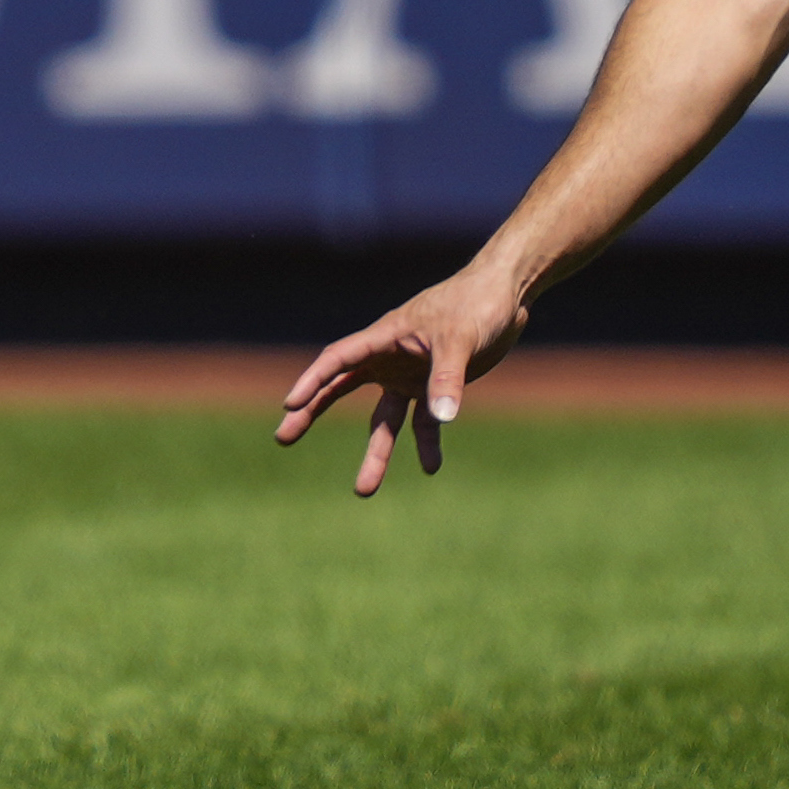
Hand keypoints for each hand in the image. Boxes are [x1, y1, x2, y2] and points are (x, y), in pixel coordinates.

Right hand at [274, 264, 528, 494]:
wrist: (505, 297)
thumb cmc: (477, 304)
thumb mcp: (461, 340)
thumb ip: (447, 378)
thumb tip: (441, 418)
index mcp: (386, 336)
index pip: (339, 359)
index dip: (313, 380)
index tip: (289, 403)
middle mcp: (389, 357)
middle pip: (340, 388)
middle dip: (312, 412)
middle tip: (283, 436)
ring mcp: (409, 373)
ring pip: (382, 419)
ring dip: (376, 452)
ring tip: (363, 491)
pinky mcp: (434, 385)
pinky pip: (423, 422)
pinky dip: (425, 443)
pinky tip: (430, 468)